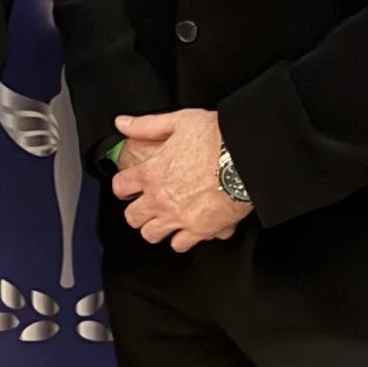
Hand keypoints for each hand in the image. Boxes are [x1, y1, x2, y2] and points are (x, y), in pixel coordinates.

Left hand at [112, 106, 248, 250]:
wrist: (247, 157)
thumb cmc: (217, 139)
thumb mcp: (178, 121)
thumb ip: (147, 125)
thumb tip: (124, 123)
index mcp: (151, 173)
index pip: (120, 187)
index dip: (123, 187)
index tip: (129, 187)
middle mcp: (160, 199)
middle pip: (133, 217)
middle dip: (137, 212)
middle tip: (146, 206)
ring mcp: (178, 217)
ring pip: (151, 234)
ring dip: (155, 228)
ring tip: (164, 220)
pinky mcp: (199, 230)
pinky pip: (180, 245)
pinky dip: (181, 240)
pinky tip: (186, 230)